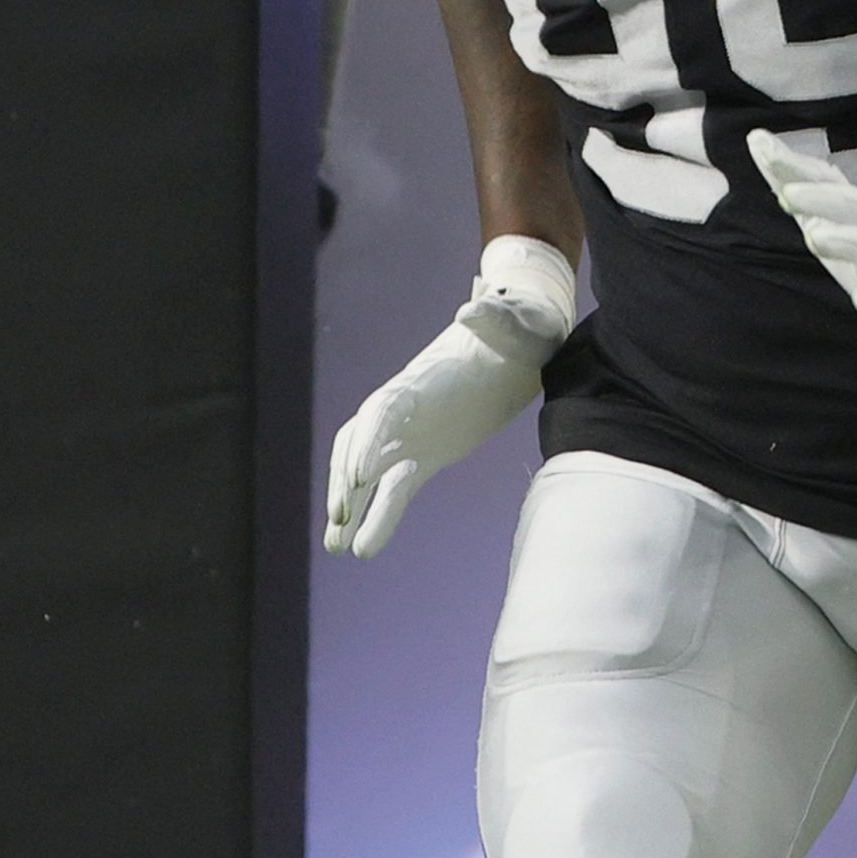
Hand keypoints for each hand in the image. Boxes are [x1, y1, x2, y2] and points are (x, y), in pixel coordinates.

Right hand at [323, 236, 574, 557]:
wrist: (523, 346)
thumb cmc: (518, 328)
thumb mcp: (513, 319)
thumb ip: (494, 315)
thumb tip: (476, 307)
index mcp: (420, 378)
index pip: (381, 412)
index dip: (368, 443)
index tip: (361, 476)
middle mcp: (403, 409)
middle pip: (360, 445)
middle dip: (347, 479)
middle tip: (341, 516)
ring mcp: (409, 435)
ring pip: (369, 477)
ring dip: (350, 510)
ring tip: (334, 548)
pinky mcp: (422, 457)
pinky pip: (393, 491)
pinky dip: (378, 519)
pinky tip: (363, 550)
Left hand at [748, 129, 856, 353]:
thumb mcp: (836, 221)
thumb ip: (799, 188)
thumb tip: (758, 142)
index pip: (828, 183)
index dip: (797, 166)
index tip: (762, 145)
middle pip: (855, 208)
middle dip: (822, 199)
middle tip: (788, 194)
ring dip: (847, 242)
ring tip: (816, 237)